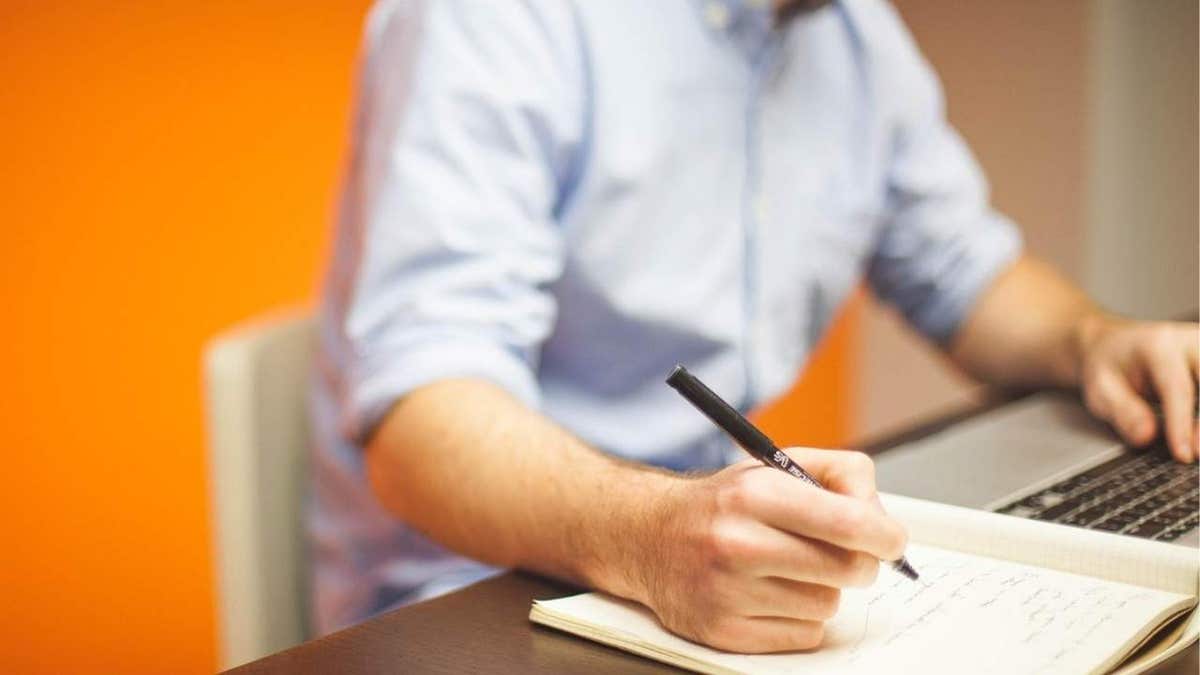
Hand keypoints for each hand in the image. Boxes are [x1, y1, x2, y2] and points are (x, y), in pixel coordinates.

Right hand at [629, 450, 906, 652]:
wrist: (650, 536)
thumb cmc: (725, 503)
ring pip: (827, 604)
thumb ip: (840, 475)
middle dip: (859, 561)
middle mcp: (737, 543)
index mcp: (754, 494)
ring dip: (822, 589)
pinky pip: (804, 635)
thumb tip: (882, 518)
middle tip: (845, 553)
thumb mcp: (776, 466)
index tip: (891, 540)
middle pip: (848, 569)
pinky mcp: (723, 632)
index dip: (885, 535)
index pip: (848, 523)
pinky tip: (772, 594)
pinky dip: (799, 618)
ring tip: (789, 569)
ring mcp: (727, 592)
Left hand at [1078, 316, 1198, 461]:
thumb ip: (1122, 412)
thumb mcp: (1099, 389)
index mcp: (1159, 345)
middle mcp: (1191, 342)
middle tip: (1198, 453)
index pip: (1178, 388)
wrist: (1114, 345)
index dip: (1182, 424)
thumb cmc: (1108, 367)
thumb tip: (1146, 436)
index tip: (1183, 454)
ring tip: (1199, 447)